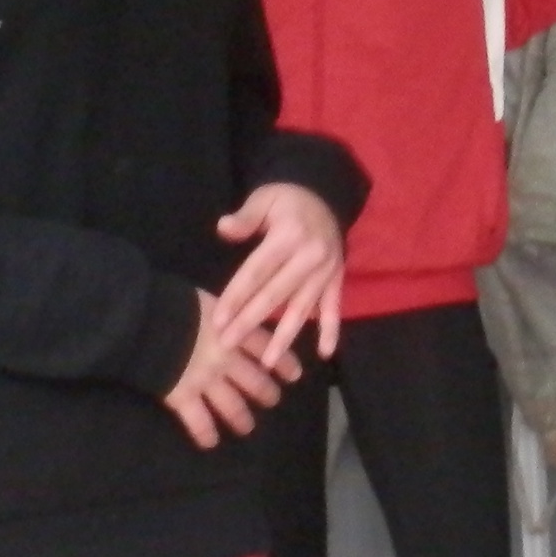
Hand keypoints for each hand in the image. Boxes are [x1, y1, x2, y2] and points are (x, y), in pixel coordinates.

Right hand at [164, 290, 297, 448]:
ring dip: (242, 418)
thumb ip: (225, 314)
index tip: (296, 375)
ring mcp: (206, 380)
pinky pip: (198, 421)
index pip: (266, 348)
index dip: (283, 362)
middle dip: (266, 393)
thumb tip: (235, 317)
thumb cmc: (174, 304)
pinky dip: (205, 433)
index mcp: (234, 332)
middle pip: (254, 380)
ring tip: (247, 428)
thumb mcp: (209, 301)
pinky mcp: (183, 396)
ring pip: (232, 404)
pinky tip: (210, 443)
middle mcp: (226, 358)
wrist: (147, 320)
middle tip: (273, 400)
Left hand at [214, 181, 346, 366]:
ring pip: (302, 308)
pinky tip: (325, 353)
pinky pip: (334, 307)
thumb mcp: (264, 199)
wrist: (326, 195)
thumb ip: (245, 217)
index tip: (218, 321)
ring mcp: (326, 270)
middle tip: (228, 345)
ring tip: (268, 361)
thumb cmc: (287, 200)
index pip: (257, 272)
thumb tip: (223, 227)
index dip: (236, 297)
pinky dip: (331, 330)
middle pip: (275, 295)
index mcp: (289, 236)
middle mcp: (310, 256)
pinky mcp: (337, 278)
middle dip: (250, 322)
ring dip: (285, 336)